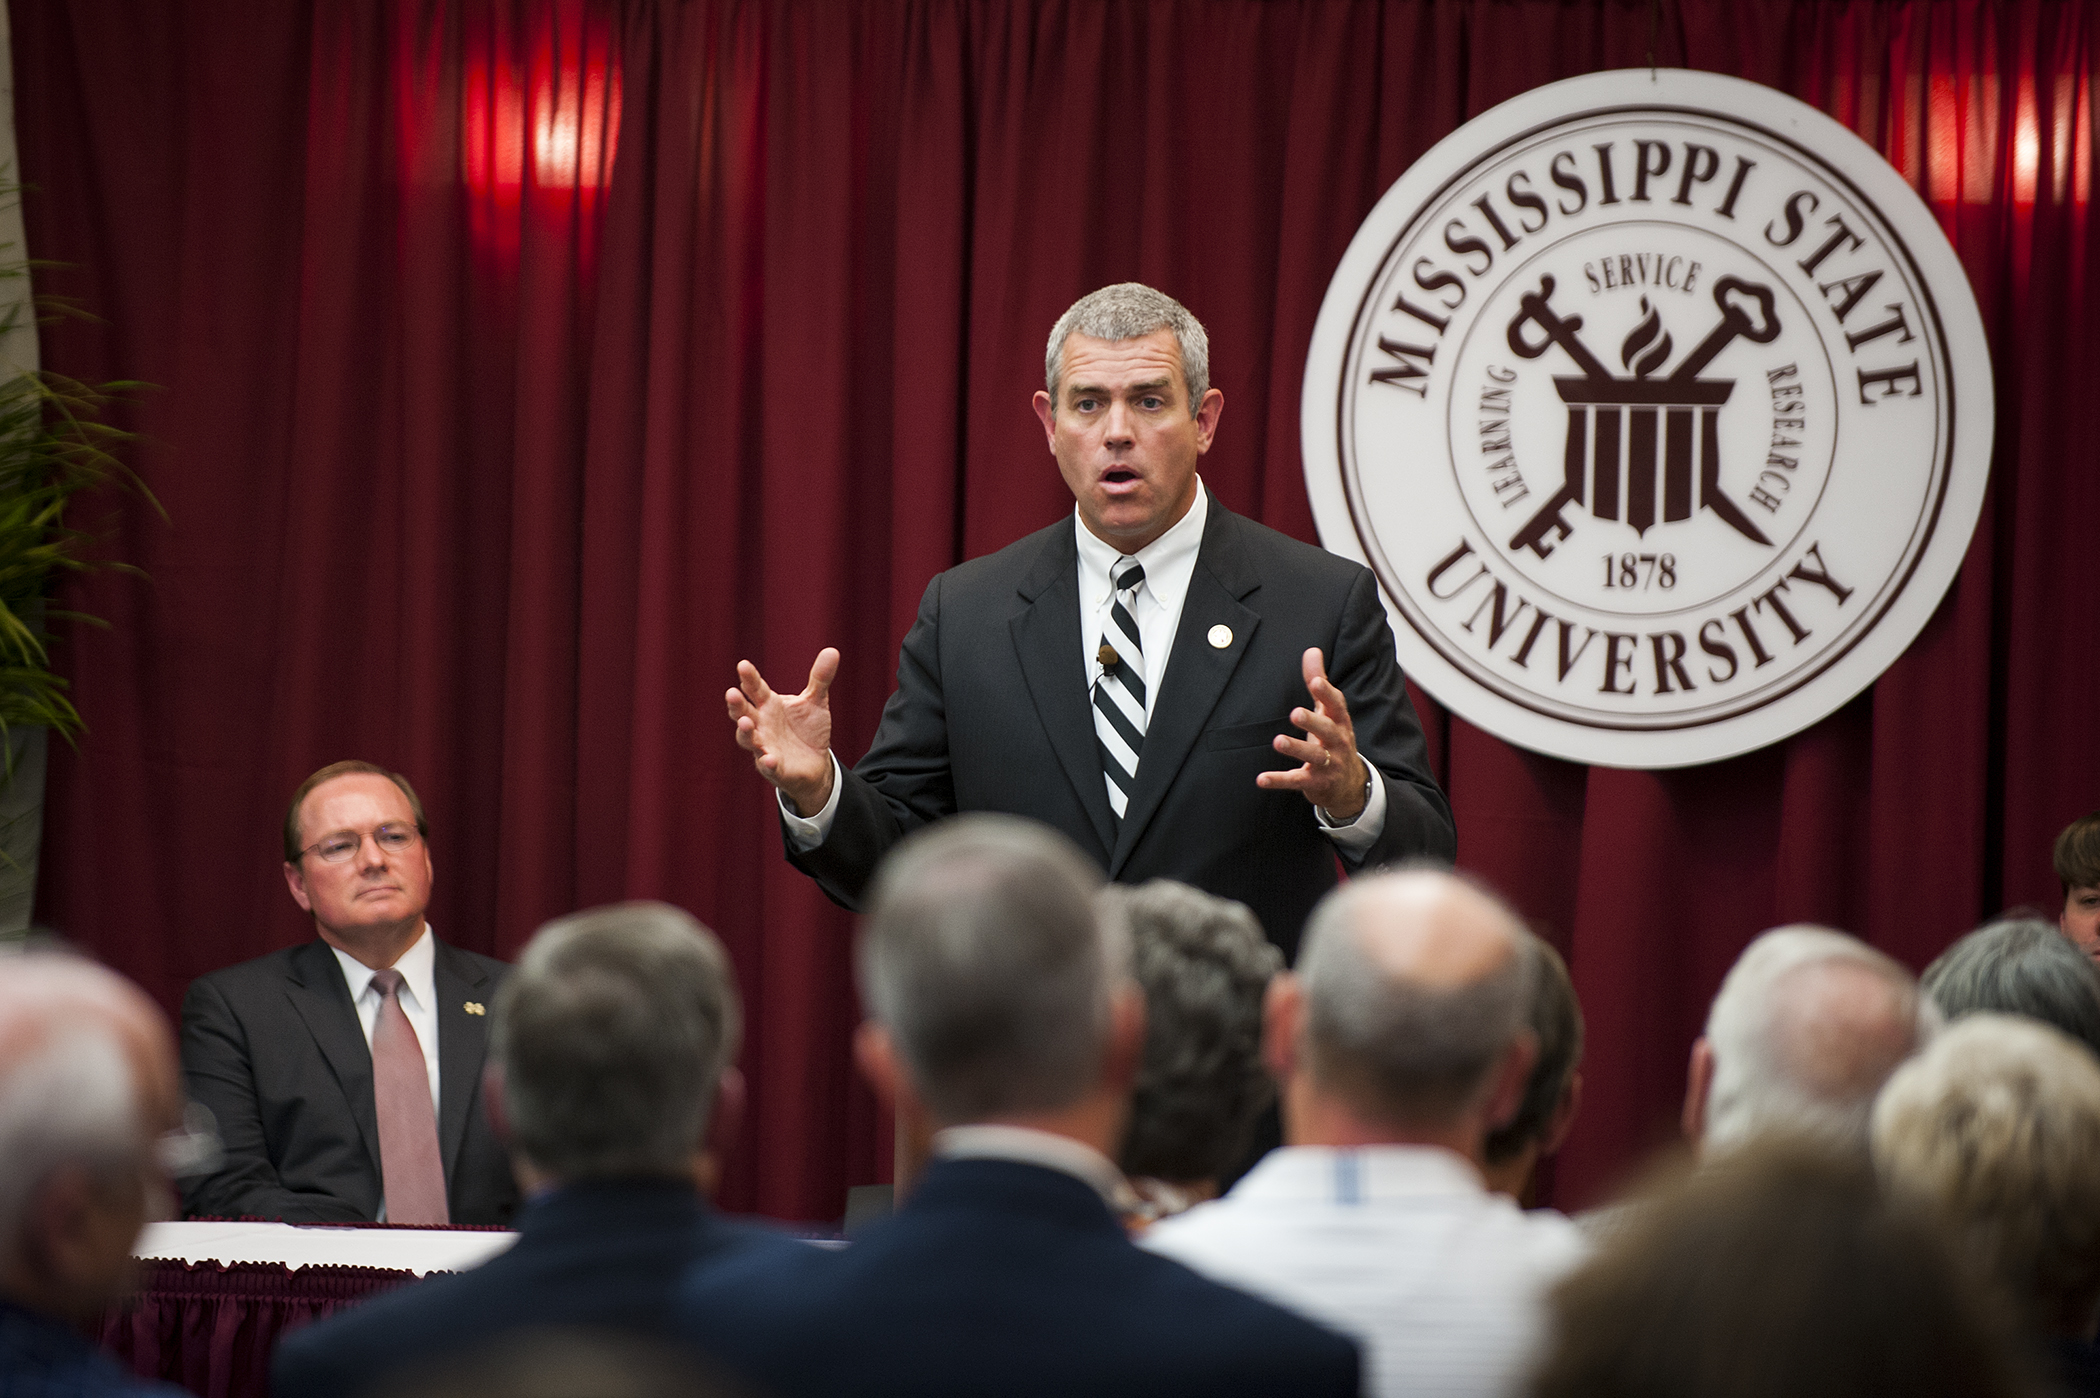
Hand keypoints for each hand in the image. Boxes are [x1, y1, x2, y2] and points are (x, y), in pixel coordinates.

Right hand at [726, 649, 839, 814]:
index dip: (749, 678)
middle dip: (736, 704)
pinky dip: (767, 763)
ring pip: (748, 739)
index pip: (755, 689)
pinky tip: (769, 758)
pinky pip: (768, 766)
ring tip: (745, 722)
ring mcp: (764, 747)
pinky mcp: (775, 768)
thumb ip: (819, 679)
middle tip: (731, 693)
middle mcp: (761, 725)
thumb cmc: (807, 729)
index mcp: (768, 705)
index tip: (743, 665)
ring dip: (745, 732)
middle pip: (743, 713)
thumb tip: (833, 651)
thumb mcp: (815, 702)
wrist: (815, 763)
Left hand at [1256, 648, 1367, 820]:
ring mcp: (1328, 764)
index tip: (1315, 681)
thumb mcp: (1330, 712)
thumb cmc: (1334, 739)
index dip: (1326, 693)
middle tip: (1295, 713)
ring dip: (1296, 748)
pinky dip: (1279, 780)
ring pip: (1313, 755)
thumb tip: (1312, 650)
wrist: (1350, 784)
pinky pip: (1296, 781)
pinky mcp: (1315, 783)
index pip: (1336, 705)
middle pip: (1327, 730)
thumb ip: (1319, 681)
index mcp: (1340, 721)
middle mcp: (1337, 742)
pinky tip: (1261, 779)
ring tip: (1278, 741)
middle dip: (1313, 721)